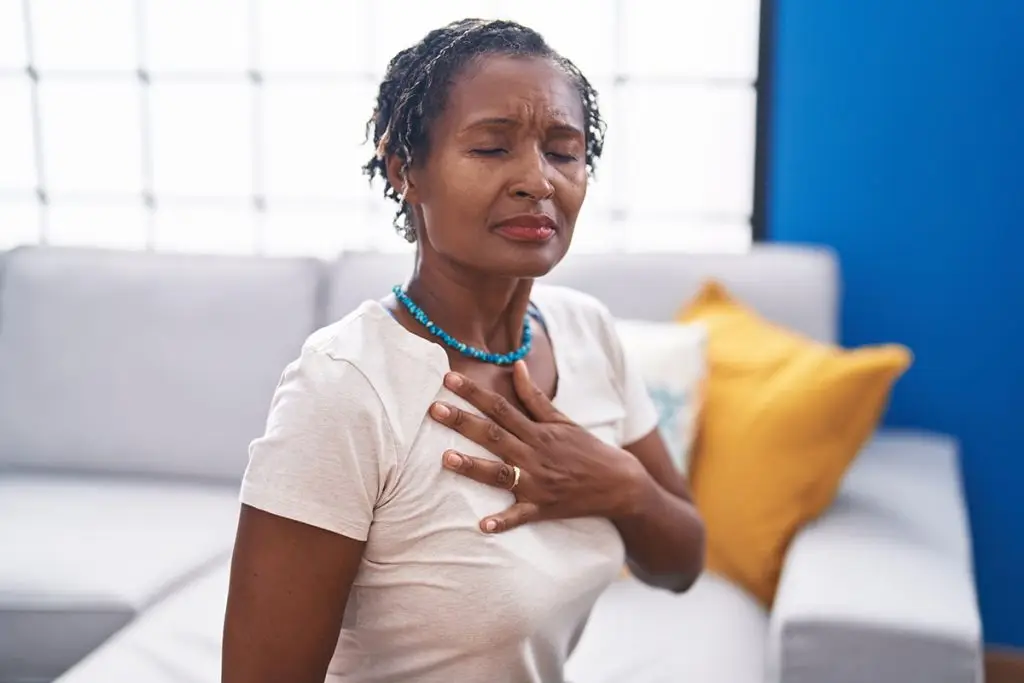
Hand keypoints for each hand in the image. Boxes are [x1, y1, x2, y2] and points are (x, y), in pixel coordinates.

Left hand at [428, 361, 648, 532]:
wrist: (619, 483)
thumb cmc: (586, 448)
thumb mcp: (562, 419)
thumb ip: (534, 395)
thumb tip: (517, 365)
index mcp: (538, 431)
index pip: (500, 406)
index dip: (474, 392)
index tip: (449, 379)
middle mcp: (534, 454)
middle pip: (493, 435)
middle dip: (462, 422)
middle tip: (433, 409)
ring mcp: (537, 483)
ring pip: (500, 474)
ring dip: (473, 467)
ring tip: (446, 458)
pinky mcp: (543, 508)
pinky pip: (520, 517)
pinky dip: (503, 522)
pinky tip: (483, 525)